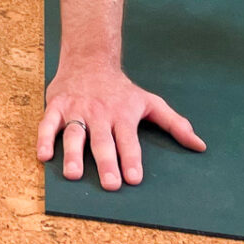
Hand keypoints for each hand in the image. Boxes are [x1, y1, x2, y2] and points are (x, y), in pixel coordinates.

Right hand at [37, 65, 204, 190]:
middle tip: (110, 184)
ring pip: (74, 133)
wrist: (90, 58)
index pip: (128, 140)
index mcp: (122, 114)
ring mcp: (77, 109)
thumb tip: (200, 146)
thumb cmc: (122, 89)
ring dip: (73, 154)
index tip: (133, 178)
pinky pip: (48, 123)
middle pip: (102, 140)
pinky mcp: (57, 104)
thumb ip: (174, 124)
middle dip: (106, 162)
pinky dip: (44, 138)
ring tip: (74, 174)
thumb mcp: (150, 102)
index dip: (131, 158)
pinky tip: (43, 156)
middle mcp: (99, 113)